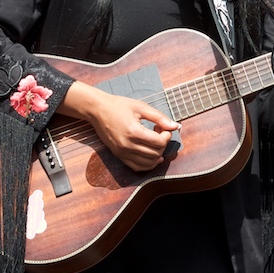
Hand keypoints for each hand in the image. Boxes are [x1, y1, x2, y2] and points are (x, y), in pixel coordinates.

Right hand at [59, 81, 178, 171]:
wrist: (97, 110)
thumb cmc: (118, 106)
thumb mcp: (141, 107)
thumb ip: (159, 117)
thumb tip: (176, 126)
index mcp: (133, 131)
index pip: (159, 142)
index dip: (167, 135)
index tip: (165, 128)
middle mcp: (127, 145)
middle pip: (155, 153)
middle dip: (163, 144)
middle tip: (160, 133)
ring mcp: (122, 152)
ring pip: (148, 163)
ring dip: (157, 155)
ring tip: (155, 143)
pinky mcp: (118, 156)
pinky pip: (137, 167)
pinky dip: (147, 164)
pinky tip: (151, 155)